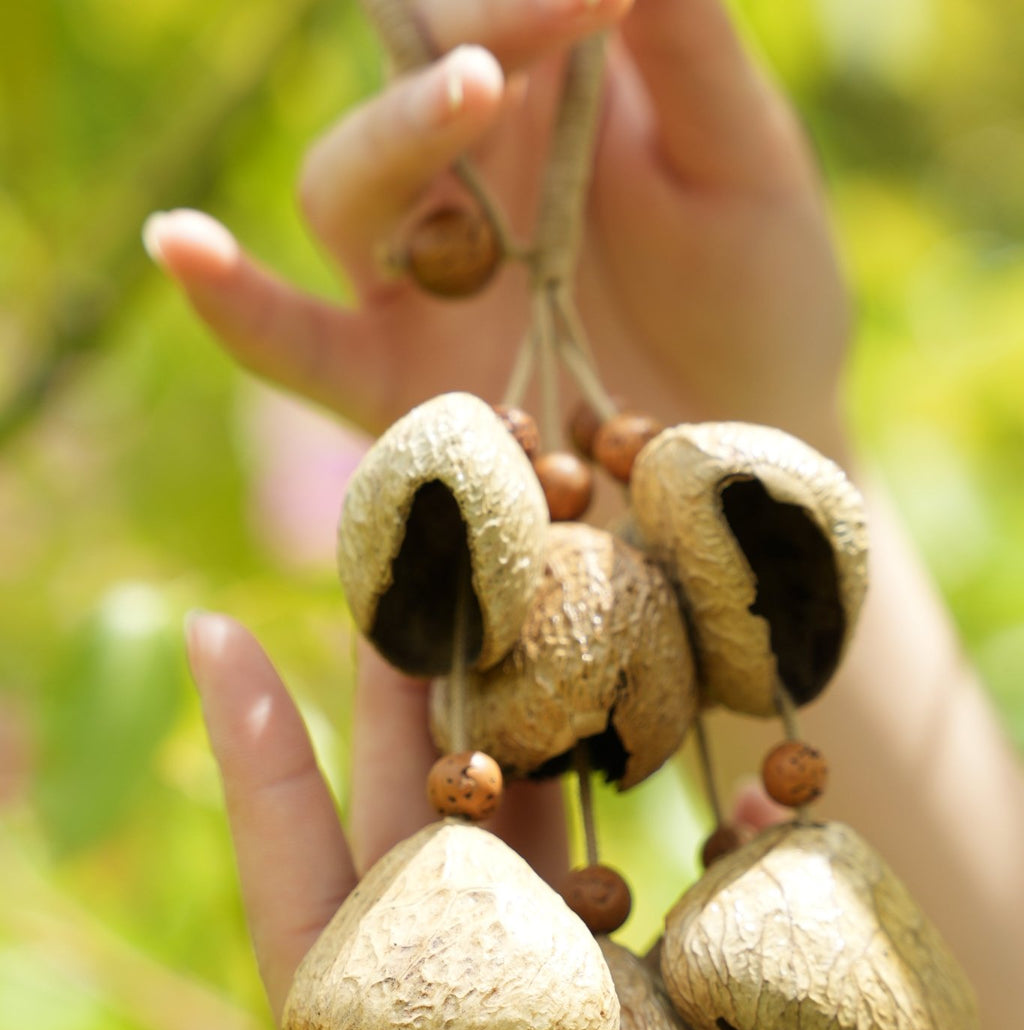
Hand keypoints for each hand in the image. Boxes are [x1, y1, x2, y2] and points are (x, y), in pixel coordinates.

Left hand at [118, 614, 833, 1029]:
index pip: (314, 932)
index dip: (272, 791)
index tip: (234, 647)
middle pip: (431, 874)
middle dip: (414, 728)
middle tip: (404, 585)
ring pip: (547, 892)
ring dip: (541, 767)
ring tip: (541, 637)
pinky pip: (660, 958)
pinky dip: (672, 866)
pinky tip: (691, 782)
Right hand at [142, 0, 848, 457]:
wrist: (755, 461)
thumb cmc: (758, 301)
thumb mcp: (743, 163)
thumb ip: (685, 45)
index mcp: (540, 107)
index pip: (485, 11)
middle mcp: (461, 183)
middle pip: (400, 82)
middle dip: (466, 41)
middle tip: (536, 33)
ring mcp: (419, 284)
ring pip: (344, 188)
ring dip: (393, 138)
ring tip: (478, 86)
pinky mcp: (396, 389)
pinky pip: (292, 345)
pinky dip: (234, 303)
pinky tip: (181, 247)